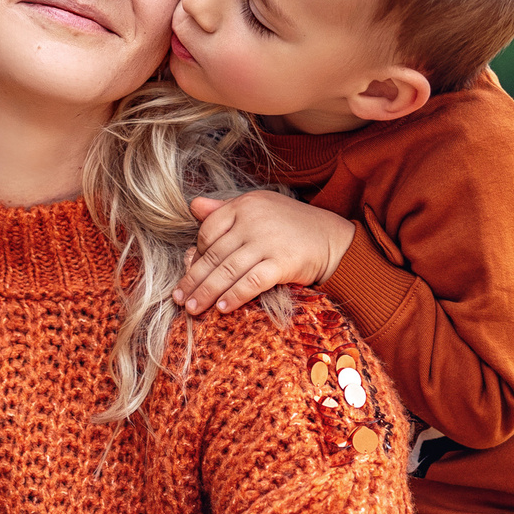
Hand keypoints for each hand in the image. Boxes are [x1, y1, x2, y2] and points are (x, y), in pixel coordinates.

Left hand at [173, 191, 357, 314]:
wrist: (333, 239)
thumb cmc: (291, 225)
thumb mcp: (259, 208)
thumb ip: (225, 210)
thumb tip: (193, 206)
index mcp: (244, 205)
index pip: (208, 230)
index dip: (197, 254)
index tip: (190, 273)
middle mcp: (253, 220)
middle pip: (214, 254)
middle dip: (194, 280)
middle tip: (179, 299)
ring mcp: (268, 240)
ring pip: (228, 270)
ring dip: (207, 292)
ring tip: (193, 309)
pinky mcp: (283, 261)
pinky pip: (251, 282)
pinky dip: (235, 296)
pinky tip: (223, 308)